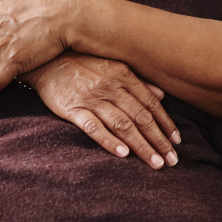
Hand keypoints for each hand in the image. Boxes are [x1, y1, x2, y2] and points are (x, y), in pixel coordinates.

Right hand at [23, 51, 180, 168]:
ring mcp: (92, 98)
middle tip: (172, 161)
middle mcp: (111, 87)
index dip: (166, 124)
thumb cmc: (81, 63)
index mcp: (123, 76)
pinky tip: (122, 154)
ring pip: (123, 125)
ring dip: (141, 145)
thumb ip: (137, 81)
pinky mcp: (72, 108)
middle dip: (159, 140)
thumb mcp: (112, 65)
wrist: (44, 59)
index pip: (151, 104)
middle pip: (141, 118)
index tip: (177, 141)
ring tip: (155, 163)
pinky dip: (109, 140)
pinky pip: (93, 127)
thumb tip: (162, 95)